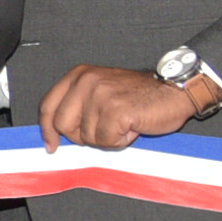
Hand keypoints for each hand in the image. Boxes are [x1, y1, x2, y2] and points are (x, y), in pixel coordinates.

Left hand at [40, 63, 214, 151]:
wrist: (173, 91)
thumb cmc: (139, 96)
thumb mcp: (100, 92)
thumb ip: (77, 105)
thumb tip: (55, 133)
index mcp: (79, 75)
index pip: (48, 106)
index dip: (48, 130)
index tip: (51, 145)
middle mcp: (86, 81)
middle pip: (63, 125)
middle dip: (82, 136)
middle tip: (106, 128)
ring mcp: (100, 95)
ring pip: (86, 137)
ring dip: (107, 138)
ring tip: (124, 123)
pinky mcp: (115, 110)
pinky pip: (106, 141)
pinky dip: (120, 141)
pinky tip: (132, 127)